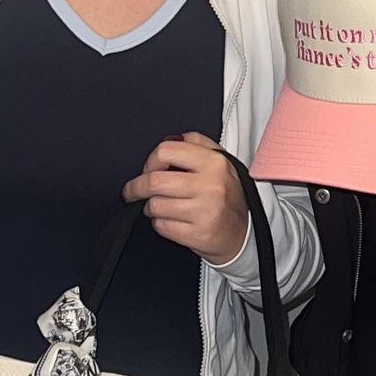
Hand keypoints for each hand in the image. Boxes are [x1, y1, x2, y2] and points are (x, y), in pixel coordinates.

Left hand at [123, 131, 248, 265]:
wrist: (243, 232)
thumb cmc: (226, 194)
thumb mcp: (220, 160)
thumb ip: (196, 143)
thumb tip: (169, 140)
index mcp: (214, 162)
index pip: (166, 152)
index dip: (150, 161)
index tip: (148, 169)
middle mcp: (211, 186)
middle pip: (154, 181)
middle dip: (136, 187)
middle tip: (132, 191)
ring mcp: (204, 212)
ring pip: (155, 206)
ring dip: (151, 207)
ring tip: (161, 207)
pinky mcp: (197, 234)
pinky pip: (161, 226)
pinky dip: (160, 223)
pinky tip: (172, 220)